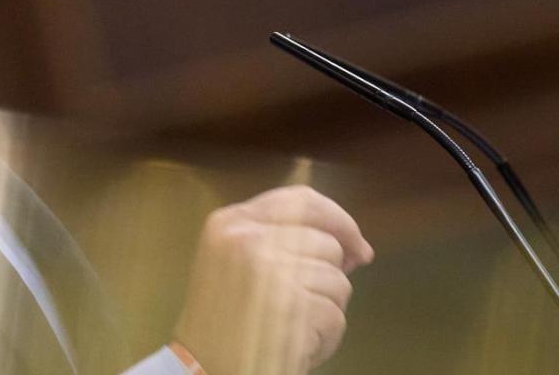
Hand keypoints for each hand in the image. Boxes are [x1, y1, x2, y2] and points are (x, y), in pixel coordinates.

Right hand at [172, 185, 372, 374]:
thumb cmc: (220, 324)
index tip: (356, 245)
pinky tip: (295, 346)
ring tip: (290, 328)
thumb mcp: (235, 262)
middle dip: (330, 276)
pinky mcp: (293, 308)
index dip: (338, 220)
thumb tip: (352, 247)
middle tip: (306, 304)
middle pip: (326, 243)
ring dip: (325, 311)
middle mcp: (248, 239)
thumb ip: (280, 240)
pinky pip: (336, 317)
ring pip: (338, 281)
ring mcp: (271, 272)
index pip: (302, 200)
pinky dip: (325, 339)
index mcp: (231, 223)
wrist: (203, 371)